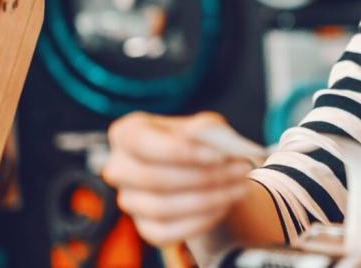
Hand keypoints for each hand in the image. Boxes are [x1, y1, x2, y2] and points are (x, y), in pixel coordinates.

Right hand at [101, 111, 253, 244]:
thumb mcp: (206, 127)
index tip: (219, 156)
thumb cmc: (201, 143)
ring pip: (161, 207)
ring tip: (241, 187)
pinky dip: (199, 221)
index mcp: (127, 133)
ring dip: (208, 199)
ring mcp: (129, 200)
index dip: (181, 152)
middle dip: (203, 177)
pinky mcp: (144, 227)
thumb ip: (208, 131)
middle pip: (152, 178)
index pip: (144, 144)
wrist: (206, 171)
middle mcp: (119, 168)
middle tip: (240, 171)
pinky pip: (166, 233)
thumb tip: (216, 147)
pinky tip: (224, 207)